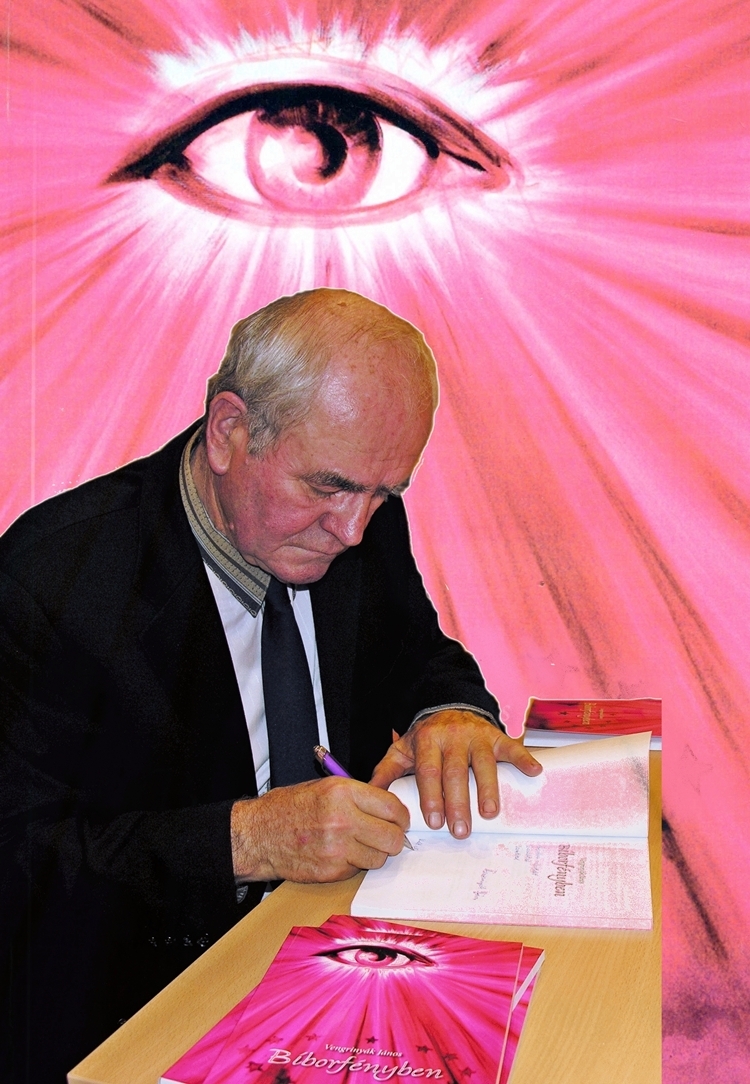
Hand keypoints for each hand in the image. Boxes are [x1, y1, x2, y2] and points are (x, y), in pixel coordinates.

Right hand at [230, 776, 410, 883]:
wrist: (258, 835)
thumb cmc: (289, 808)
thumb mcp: (324, 787)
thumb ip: (358, 796)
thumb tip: (389, 808)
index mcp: (343, 792)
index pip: (392, 806)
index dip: (400, 816)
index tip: (399, 820)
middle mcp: (343, 819)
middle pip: (392, 836)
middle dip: (393, 837)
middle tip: (387, 835)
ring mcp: (337, 848)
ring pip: (380, 858)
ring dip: (376, 853)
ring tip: (361, 844)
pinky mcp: (332, 870)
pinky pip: (359, 869)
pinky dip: (356, 863)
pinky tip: (341, 853)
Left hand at [369, 709, 541, 838]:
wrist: (448, 704)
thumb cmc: (426, 737)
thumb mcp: (402, 750)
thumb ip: (386, 772)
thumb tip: (369, 795)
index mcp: (428, 740)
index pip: (429, 771)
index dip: (431, 796)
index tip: (433, 822)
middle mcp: (453, 737)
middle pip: (456, 773)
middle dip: (458, 803)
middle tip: (460, 831)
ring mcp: (477, 736)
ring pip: (484, 764)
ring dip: (488, 789)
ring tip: (489, 814)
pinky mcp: (496, 735)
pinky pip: (511, 747)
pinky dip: (523, 759)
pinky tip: (533, 772)